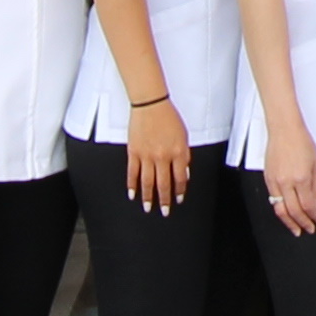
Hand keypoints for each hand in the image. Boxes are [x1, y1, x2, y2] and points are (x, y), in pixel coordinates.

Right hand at [126, 93, 193, 212]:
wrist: (150, 104)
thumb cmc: (168, 117)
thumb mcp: (183, 136)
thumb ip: (184, 155)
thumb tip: (184, 173)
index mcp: (178, 152)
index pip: (180, 178)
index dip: (180, 190)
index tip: (179, 198)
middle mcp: (162, 156)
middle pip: (164, 184)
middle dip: (165, 200)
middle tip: (164, 211)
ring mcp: (147, 155)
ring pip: (147, 182)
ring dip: (148, 197)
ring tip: (148, 207)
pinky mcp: (134, 152)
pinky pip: (132, 173)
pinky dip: (132, 185)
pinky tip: (132, 194)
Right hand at [261, 116, 315, 237]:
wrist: (284, 129)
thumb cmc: (302, 142)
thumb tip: (315, 205)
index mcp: (301, 178)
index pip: (308, 205)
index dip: (313, 216)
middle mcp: (287, 181)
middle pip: (294, 211)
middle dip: (302, 223)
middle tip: (308, 229)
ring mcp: (275, 180)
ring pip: (280, 209)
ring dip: (288, 222)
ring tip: (295, 229)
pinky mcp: (267, 178)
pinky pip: (273, 199)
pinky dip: (280, 209)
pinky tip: (285, 213)